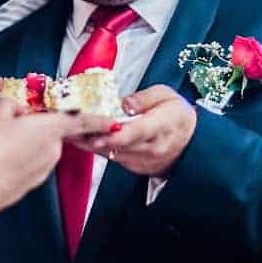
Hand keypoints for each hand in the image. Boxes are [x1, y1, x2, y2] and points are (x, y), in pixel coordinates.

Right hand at [0, 98, 115, 209]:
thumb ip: (10, 105)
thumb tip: (12, 104)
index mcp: (50, 128)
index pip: (83, 121)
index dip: (99, 120)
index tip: (113, 122)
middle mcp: (53, 149)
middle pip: (54, 132)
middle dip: (42, 126)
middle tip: (19, 121)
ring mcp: (44, 168)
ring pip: (42, 148)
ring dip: (30, 142)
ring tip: (3, 141)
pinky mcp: (33, 182)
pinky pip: (32, 163)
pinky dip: (23, 157)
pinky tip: (4, 157)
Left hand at [69, 85, 196, 176]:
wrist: (192, 141)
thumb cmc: (177, 115)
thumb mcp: (167, 95)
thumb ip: (144, 98)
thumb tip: (125, 103)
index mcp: (162, 126)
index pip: (136, 133)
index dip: (114, 134)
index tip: (96, 133)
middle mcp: (152, 148)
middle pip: (117, 145)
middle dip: (92, 136)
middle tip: (69, 126)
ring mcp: (144, 161)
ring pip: (111, 153)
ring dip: (90, 143)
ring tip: (70, 130)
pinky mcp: (136, 167)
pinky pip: (113, 158)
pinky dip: (99, 147)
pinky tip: (84, 137)